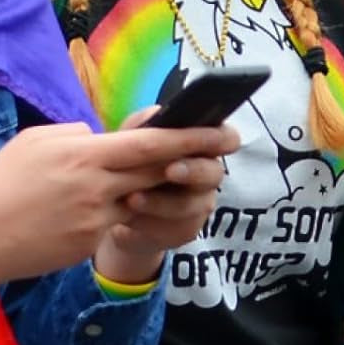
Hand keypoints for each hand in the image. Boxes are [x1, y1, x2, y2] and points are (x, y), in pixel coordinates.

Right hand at [0, 121, 236, 284]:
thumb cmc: (1, 183)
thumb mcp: (37, 142)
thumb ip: (76, 135)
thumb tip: (101, 138)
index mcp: (85, 154)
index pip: (149, 143)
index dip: (188, 137)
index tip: (218, 130)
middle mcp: (97, 186)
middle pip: (158, 171)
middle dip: (194, 160)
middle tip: (225, 147)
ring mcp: (95, 218)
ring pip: (141, 199)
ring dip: (156, 190)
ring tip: (171, 178)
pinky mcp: (88, 244)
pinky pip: (114, 223)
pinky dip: (118, 213)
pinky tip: (106, 210)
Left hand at [97, 109, 237, 281]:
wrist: (118, 211)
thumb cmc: (132, 165)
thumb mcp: (132, 139)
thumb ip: (144, 124)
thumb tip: (157, 114)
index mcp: (201, 146)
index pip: (226, 138)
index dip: (223, 138)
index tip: (213, 138)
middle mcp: (208, 174)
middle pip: (214, 173)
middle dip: (193, 171)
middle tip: (170, 170)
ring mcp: (200, 204)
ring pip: (192, 204)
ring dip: (161, 202)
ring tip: (132, 198)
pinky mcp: (186, 230)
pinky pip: (176, 228)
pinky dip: (149, 222)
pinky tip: (129, 218)